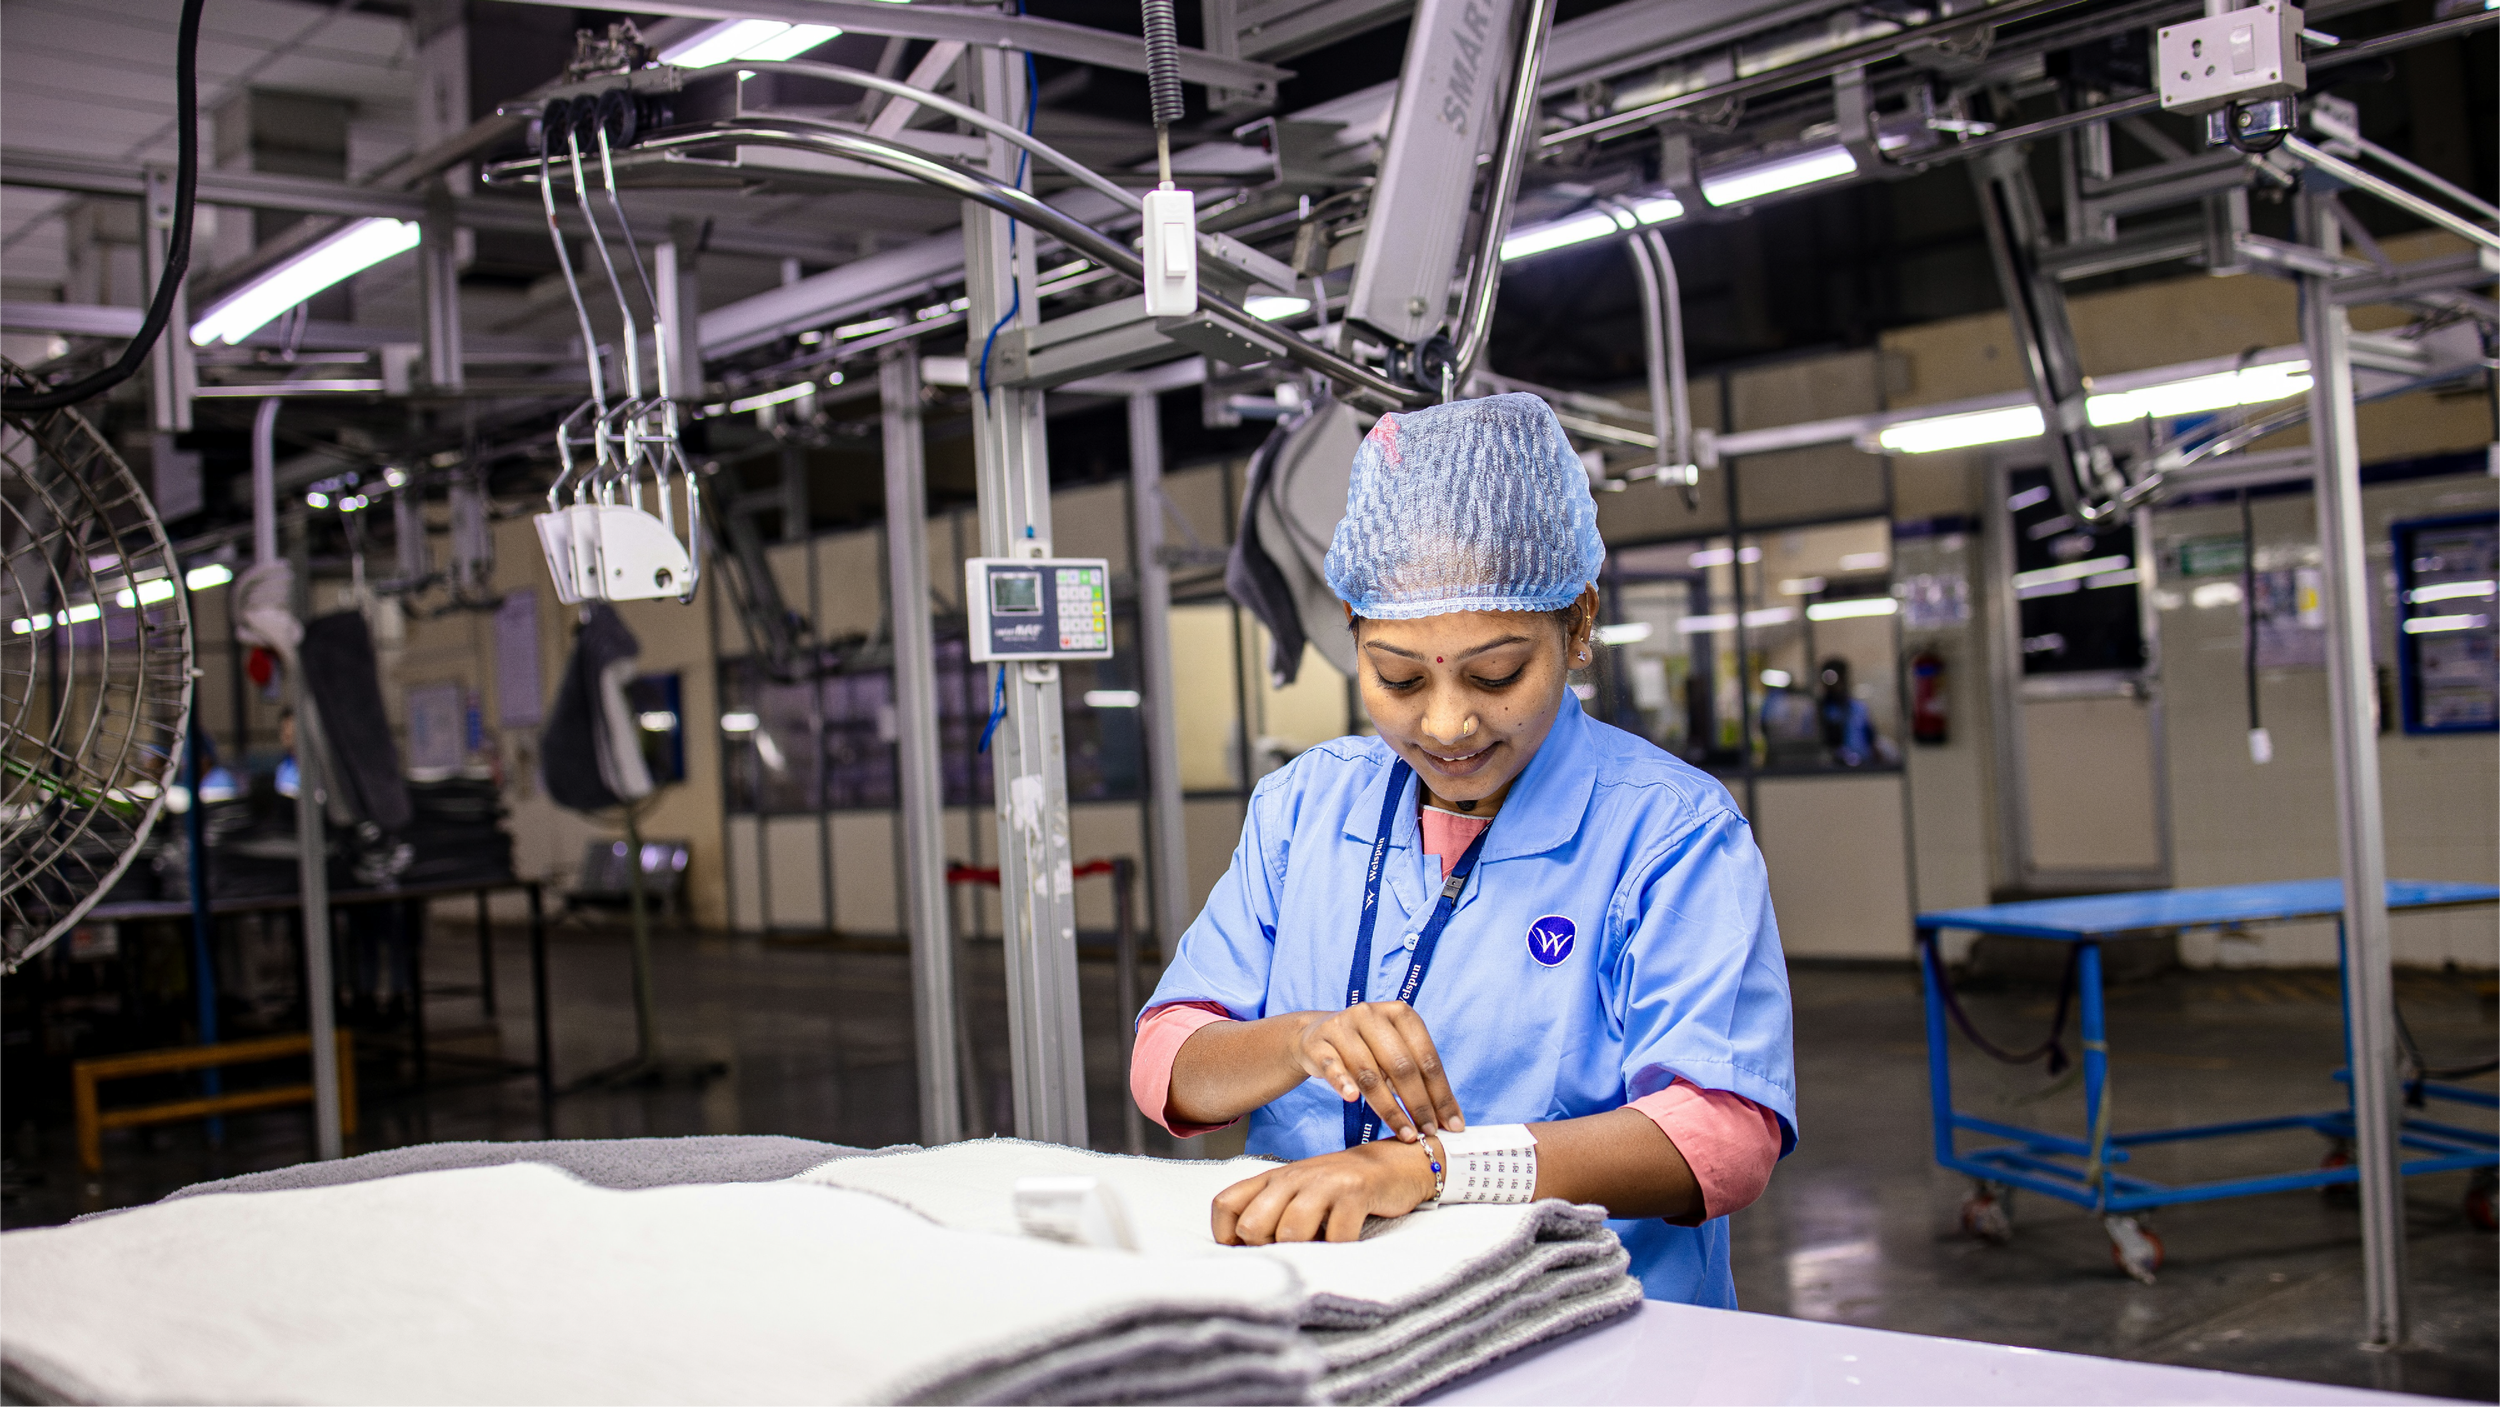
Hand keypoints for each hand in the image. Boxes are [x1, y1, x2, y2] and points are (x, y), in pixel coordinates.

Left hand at [1211, 1139, 1439, 1244]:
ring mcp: (1323, 1183)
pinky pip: (1335, 1236)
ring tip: (1319, 1246)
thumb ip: (1270, 1213)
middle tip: (1292, 1249)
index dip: (1227, 1237)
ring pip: (1289, 1233)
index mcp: (1272, 1178)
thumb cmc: (1339, 1189)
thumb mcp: (1298, 1194)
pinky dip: (1338, 1250)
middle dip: (1267, 1249)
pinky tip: (1343, 1244)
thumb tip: (1243, 1253)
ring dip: (1303, 1251)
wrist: (1394, 1166)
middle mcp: (1292, 1177)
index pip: (1225, 1205)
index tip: (1250, 1252)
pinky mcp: (1355, 1192)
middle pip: (1252, 1226)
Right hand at [1290, 1001, 1465, 1141]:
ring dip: (1389, 1108)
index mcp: (1400, 1014)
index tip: (1451, 1124)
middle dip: (1418, 1104)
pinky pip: (1333, 1066)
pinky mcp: (1318, 1043)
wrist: (1317, 1034)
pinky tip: (1352, 1099)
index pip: (1426, 1058)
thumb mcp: (1395, 1054)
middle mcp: (1371, 1014)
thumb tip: (1451, 1120)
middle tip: (1428, 1133)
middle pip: (1401, 1065)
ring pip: (1370, 1073)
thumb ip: (1421, 1081)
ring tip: (1405, 1133)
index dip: (1440, 1093)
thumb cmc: (1368, 1049)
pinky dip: (1343, 1082)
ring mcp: (1342, 1027)